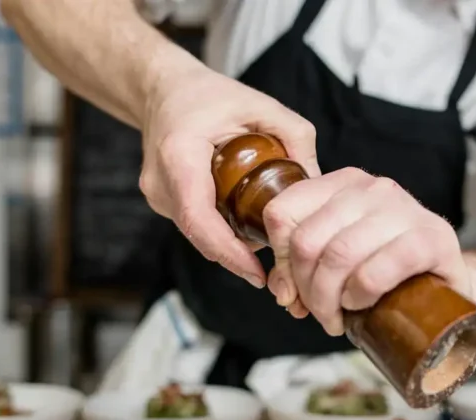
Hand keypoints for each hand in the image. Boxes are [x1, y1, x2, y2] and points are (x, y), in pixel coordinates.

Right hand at [138, 63, 320, 287]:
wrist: (164, 90)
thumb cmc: (211, 95)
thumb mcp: (262, 105)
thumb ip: (295, 136)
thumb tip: (317, 182)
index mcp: (179, 155)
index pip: (199, 219)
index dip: (229, 253)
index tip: (259, 274)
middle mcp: (160, 182)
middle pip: (201, 234)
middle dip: (238, 255)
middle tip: (278, 266)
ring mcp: (158, 195)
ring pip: (199, 234)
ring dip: (231, 244)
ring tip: (268, 241)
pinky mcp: (163, 202)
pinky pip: (196, 225)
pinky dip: (222, 230)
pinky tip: (247, 224)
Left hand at [261, 168, 475, 335]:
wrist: (449, 283)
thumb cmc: (387, 272)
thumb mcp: (337, 259)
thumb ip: (301, 266)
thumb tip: (281, 291)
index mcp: (342, 184)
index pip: (282, 213)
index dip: (280, 260)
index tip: (291, 290)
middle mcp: (372, 188)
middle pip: (307, 239)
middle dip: (305, 288)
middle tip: (319, 313)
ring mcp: (404, 209)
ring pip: (339, 255)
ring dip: (329, 299)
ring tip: (337, 318)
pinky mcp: (432, 238)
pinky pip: (377, 270)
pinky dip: (361, 294)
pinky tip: (362, 304)